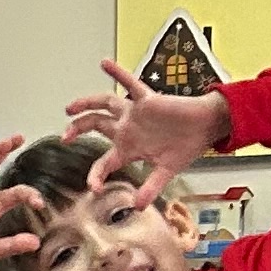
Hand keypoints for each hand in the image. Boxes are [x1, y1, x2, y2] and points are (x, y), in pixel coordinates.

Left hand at [60, 58, 229, 214]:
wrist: (206, 127)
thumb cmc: (187, 146)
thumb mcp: (166, 171)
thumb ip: (151, 188)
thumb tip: (138, 206)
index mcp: (130, 148)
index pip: (105, 161)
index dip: (96, 174)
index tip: (92, 187)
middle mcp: (128, 128)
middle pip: (95, 125)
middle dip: (78, 129)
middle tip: (64, 137)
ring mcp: (135, 113)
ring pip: (104, 104)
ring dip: (86, 104)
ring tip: (70, 108)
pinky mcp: (147, 100)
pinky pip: (130, 83)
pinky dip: (118, 73)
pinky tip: (104, 63)